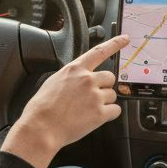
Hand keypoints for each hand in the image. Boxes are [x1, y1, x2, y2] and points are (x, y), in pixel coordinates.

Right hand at [2, 34, 129, 167]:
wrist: (41, 127)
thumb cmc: (42, 108)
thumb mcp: (54, 82)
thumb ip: (71, 77)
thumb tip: (78, 80)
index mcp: (74, 70)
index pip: (99, 52)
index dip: (115, 44)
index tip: (125, 39)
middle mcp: (87, 80)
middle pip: (110, 77)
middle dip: (104, 86)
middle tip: (93, 97)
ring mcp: (95, 96)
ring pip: (112, 95)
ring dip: (105, 102)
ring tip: (88, 110)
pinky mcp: (100, 113)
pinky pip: (115, 111)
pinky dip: (109, 115)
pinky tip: (95, 118)